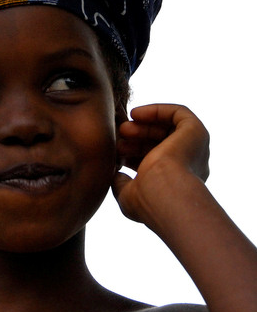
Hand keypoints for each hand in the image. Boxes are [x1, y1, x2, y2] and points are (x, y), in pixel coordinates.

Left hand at [112, 104, 209, 226]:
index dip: (134, 154)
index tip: (117, 153)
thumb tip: (115, 173)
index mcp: (178, 183)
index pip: (156, 162)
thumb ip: (121, 182)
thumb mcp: (127, 194)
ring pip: (168, 128)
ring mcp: (195, 148)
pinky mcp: (197, 132)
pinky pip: (179, 113)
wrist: (166, 194)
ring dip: (144, 124)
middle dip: (137, 137)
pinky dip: (157, 110)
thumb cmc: (147, 201)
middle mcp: (190, 166)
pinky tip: (137, 114)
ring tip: (123, 128)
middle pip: (161, 143)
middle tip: (119, 136)